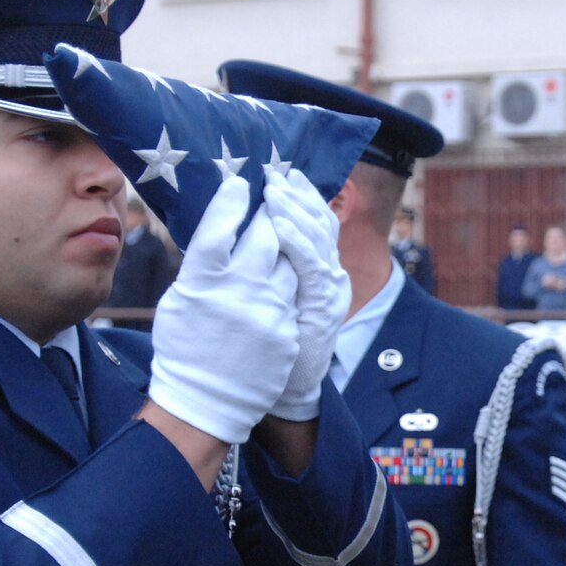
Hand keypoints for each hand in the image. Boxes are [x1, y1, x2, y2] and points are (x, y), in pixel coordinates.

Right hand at [147, 177, 299, 445]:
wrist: (206, 402)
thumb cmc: (185, 346)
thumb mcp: (180, 300)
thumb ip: (203, 265)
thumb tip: (220, 229)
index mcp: (201, 283)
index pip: (219, 227)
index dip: (231, 200)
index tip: (240, 183)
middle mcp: (237, 294)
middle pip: (264, 235)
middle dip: (270, 211)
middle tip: (271, 197)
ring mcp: (267, 313)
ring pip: (289, 260)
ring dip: (287, 241)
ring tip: (283, 228)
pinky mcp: (288, 331)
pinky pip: (296, 292)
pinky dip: (292, 277)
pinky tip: (288, 270)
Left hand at [263, 168, 349, 422]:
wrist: (283, 391)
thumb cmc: (266, 344)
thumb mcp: (268, 296)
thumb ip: (264, 265)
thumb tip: (235, 230)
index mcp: (318, 270)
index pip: (316, 221)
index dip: (302, 196)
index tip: (282, 174)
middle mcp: (330, 275)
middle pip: (321, 222)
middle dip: (299, 195)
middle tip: (276, 174)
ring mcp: (330, 291)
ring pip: (318, 238)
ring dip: (295, 210)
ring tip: (275, 190)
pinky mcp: (322, 308)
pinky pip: (312, 266)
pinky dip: (297, 241)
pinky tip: (281, 224)